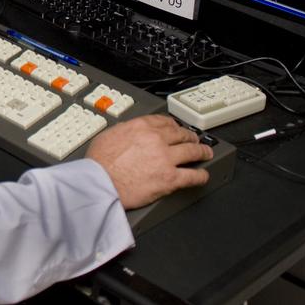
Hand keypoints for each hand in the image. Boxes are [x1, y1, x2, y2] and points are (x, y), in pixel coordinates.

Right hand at [85, 114, 211, 208]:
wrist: (99, 183)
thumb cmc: (98, 164)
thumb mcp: (108, 136)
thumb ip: (123, 131)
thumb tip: (127, 133)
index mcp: (141, 127)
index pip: (165, 121)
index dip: (174, 125)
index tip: (177, 127)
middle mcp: (156, 139)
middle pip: (181, 135)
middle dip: (190, 137)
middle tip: (194, 139)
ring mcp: (165, 159)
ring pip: (192, 152)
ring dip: (202, 152)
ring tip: (206, 154)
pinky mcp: (170, 179)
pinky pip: (192, 176)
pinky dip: (201, 176)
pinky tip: (203, 176)